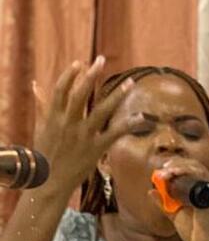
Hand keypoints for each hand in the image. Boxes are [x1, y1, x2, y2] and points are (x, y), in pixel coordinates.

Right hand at [32, 57, 134, 193]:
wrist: (50, 180)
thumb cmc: (46, 154)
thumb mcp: (42, 127)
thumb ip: (42, 105)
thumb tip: (36, 85)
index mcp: (54, 116)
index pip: (61, 89)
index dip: (70, 74)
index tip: (80, 63)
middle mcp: (69, 122)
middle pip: (81, 93)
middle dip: (91, 75)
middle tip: (102, 60)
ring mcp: (83, 135)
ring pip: (101, 110)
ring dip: (117, 95)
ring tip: (129, 83)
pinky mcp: (96, 148)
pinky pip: (114, 133)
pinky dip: (128, 125)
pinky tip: (140, 117)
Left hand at [149, 158, 208, 240]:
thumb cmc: (195, 233)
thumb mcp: (174, 214)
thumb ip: (164, 203)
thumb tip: (151, 191)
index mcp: (202, 192)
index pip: (190, 171)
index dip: (175, 168)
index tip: (161, 171)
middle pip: (193, 166)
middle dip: (176, 164)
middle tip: (162, 169)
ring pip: (196, 168)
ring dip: (179, 167)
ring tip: (165, 172)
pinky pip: (200, 175)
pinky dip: (185, 172)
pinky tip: (173, 174)